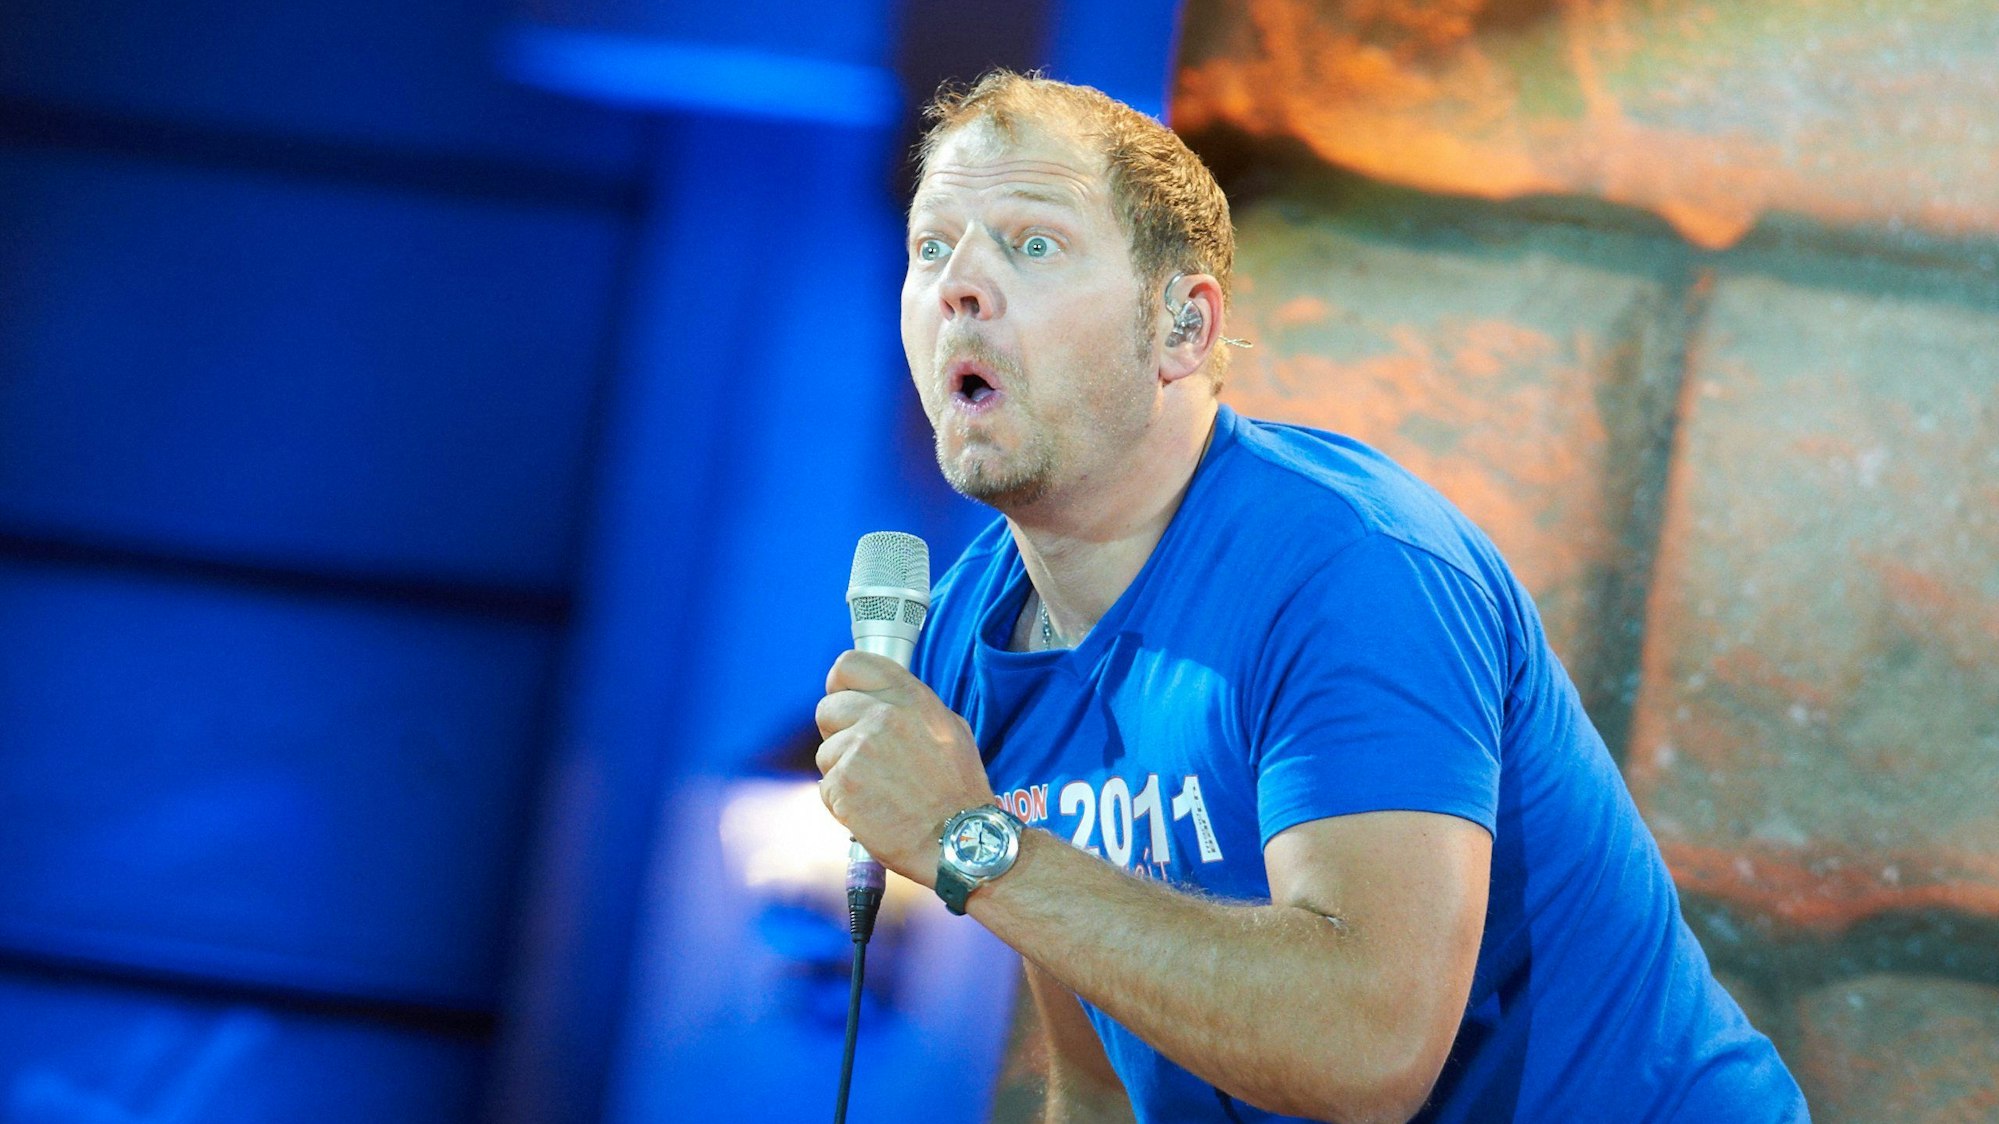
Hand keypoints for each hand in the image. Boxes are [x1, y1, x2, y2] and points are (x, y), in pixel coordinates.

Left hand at [815, 650, 994, 884]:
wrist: (960, 839)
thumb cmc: (958, 790)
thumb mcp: (950, 729)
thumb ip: (910, 707)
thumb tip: (879, 700)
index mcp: (909, 697)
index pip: (849, 665)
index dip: (840, 684)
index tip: (844, 700)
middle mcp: (881, 716)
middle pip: (827, 709)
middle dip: (838, 733)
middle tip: (863, 758)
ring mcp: (859, 749)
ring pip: (825, 752)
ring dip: (843, 771)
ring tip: (877, 790)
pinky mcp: (843, 784)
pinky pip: (826, 786)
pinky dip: (843, 801)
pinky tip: (872, 809)